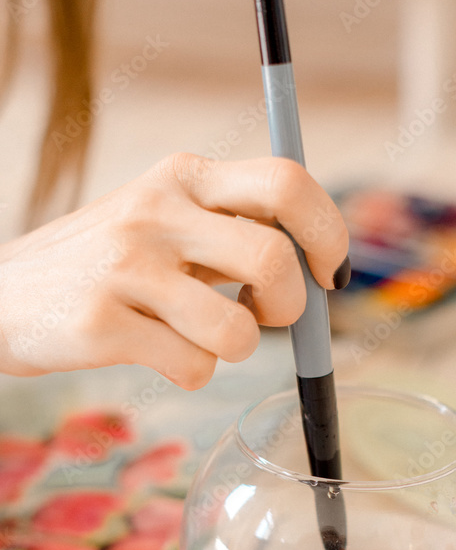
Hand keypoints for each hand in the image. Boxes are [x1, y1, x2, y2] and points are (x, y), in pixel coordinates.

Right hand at [0, 154, 348, 387]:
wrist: (5, 295)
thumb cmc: (109, 264)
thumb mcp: (164, 219)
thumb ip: (233, 229)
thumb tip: (318, 272)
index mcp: (183, 177)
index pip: (286, 182)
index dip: (328, 232)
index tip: (328, 274)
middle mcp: (157, 211)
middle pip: (273, 260)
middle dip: (290, 307)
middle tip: (267, 316)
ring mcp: (127, 267)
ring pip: (238, 332)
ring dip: (236, 349)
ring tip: (201, 335)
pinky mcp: (103, 325)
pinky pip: (194, 369)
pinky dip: (191, 372)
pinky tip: (156, 351)